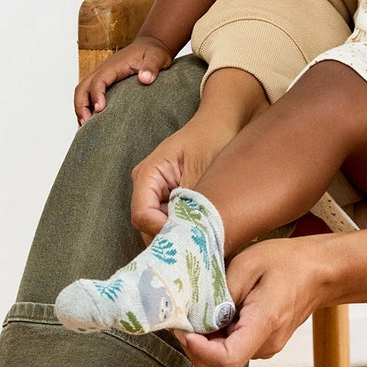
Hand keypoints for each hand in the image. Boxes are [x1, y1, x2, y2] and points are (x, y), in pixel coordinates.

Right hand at [74, 35, 173, 122]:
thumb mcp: (157, 57)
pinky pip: (89, 93)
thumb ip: (152, 67)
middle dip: (81, 105)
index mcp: (114, 65)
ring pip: (83, 91)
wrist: (151, 46)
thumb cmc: (153, 52)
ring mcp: (102, 76)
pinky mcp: (105, 82)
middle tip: (86, 124)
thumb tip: (145, 79)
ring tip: (85, 126)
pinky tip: (92, 121)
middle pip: (82, 87)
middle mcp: (103, 70)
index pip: (98, 80)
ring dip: (81, 108)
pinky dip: (87, 106)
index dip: (96, 94)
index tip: (99, 109)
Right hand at [129, 115, 236, 240]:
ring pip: (161, 230)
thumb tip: (189, 231)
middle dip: (173, 238)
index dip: (163, 230)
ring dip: (182, 236)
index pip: (142, 216)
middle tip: (202, 243)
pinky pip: (174, 224)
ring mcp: (159, 196)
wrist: (224, 123)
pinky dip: (189, 230)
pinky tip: (207, 231)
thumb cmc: (213, 137)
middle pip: (149, 228)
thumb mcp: (203, 168)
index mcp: (148, 175)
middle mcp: (148, 188)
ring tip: (207, 237)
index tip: (191, 234)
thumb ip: (191, 201)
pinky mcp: (173, 202)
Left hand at [177, 237, 331, 366]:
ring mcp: (266, 347)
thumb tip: (194, 315)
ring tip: (202, 310)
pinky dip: (218, 336)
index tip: (183, 329)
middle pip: (219, 364)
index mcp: (264, 323)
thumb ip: (219, 293)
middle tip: (183, 317)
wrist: (322, 271)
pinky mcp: (264, 344)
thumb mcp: (247, 265)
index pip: (227, 359)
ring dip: (206, 340)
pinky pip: (233, 348)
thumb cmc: (288, 262)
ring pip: (223, 357)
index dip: (198, 350)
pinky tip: (218, 312)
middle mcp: (266, 344)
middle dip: (194, 345)